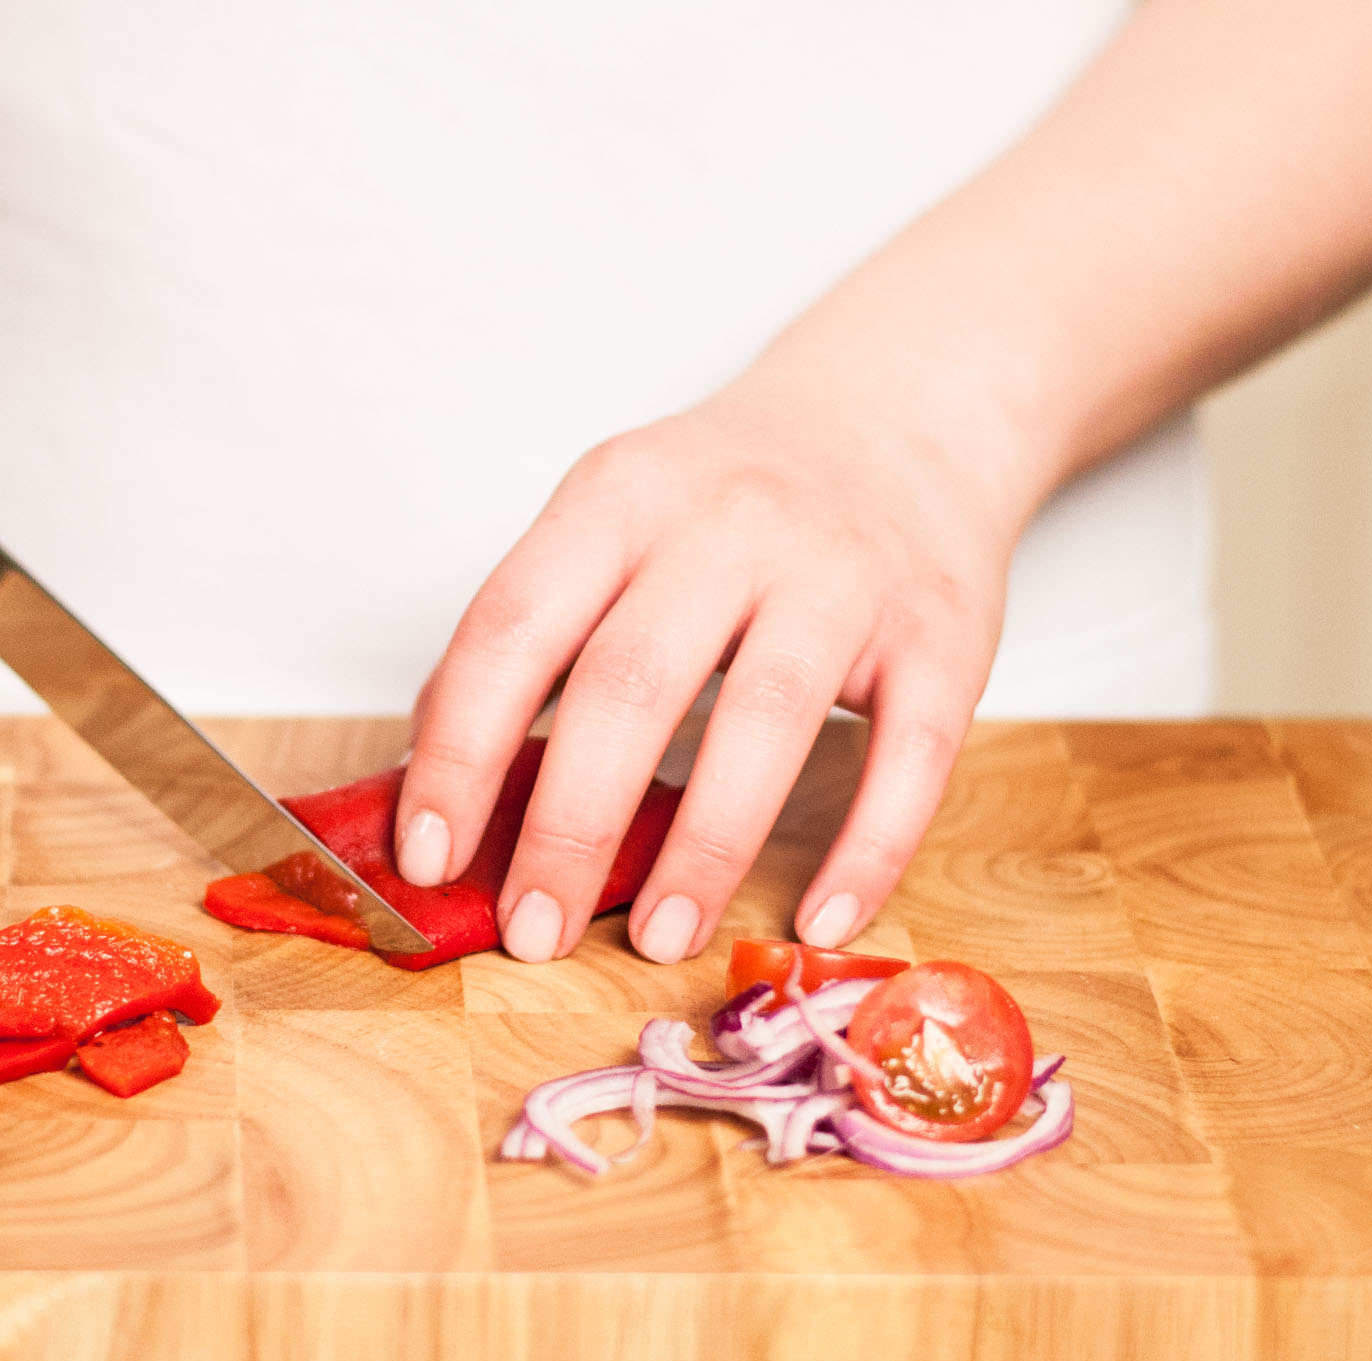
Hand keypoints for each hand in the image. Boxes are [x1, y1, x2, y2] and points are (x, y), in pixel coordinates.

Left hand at [395, 372, 1023, 964]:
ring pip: (766, 723)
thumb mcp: (611, 516)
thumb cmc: (730, 498)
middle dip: (569, 828)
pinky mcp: (943, 632)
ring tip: (658, 936)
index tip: (427, 856)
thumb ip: (531, 628)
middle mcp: (730, 525)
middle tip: (533, 930)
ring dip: (703, 851)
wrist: (902, 413)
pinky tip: (818, 917)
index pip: (512, 630)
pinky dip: (866, 848)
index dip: (459, 753)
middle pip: (630, 684)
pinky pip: (910, 755)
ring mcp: (844, 576)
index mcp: (620, 497)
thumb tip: (431, 771)